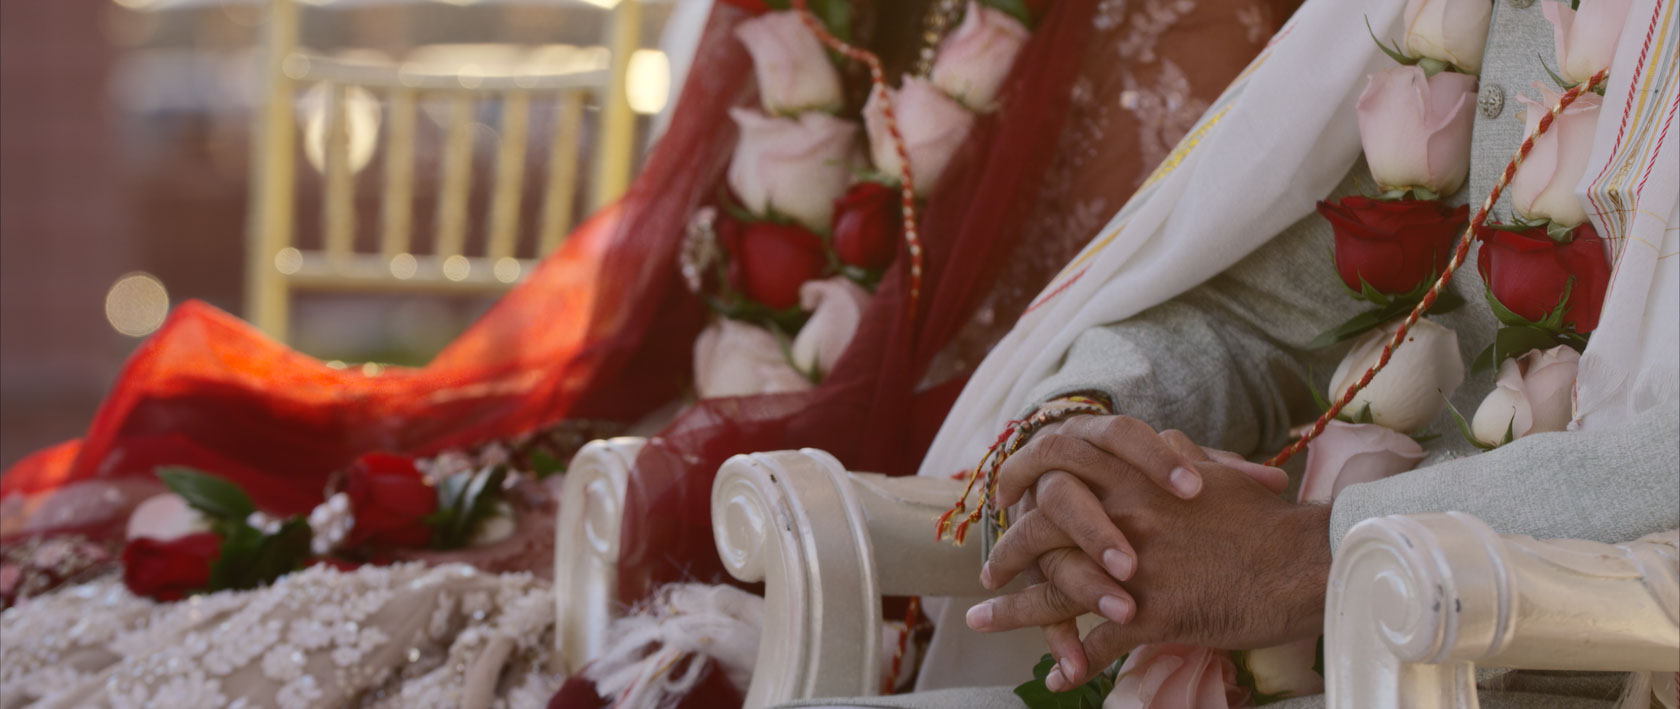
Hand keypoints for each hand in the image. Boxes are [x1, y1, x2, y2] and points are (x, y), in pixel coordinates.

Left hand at [973, 450, 1331, 687]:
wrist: (1305, 561)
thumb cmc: (1267, 520)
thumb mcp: (1216, 472)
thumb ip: (1178, 453)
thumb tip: (1164, 436)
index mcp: (1135, 479)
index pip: (1056, 470)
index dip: (1021, 484)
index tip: (1004, 499)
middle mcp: (1124, 518)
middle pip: (1040, 531)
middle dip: (1006, 553)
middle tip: (988, 571)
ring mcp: (1135, 569)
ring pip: (1055, 592)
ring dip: (1014, 612)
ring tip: (982, 621)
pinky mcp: (1153, 615)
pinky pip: (1098, 645)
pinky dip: (1074, 664)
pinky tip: (1058, 679)